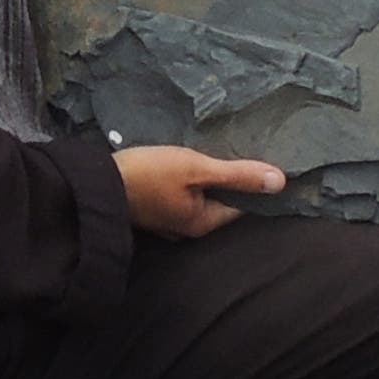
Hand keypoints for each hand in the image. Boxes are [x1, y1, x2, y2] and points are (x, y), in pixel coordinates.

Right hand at [115, 145, 283, 237]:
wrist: (97, 183)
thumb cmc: (149, 174)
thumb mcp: (196, 168)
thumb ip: (237, 174)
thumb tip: (281, 182)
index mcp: (203, 223)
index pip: (243, 205)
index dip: (255, 184)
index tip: (265, 159)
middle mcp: (189, 229)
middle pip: (221, 202)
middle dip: (231, 181)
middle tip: (243, 150)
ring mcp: (168, 222)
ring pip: (201, 198)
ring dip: (209, 180)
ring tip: (218, 152)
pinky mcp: (153, 209)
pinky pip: (182, 196)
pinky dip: (190, 182)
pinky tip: (189, 163)